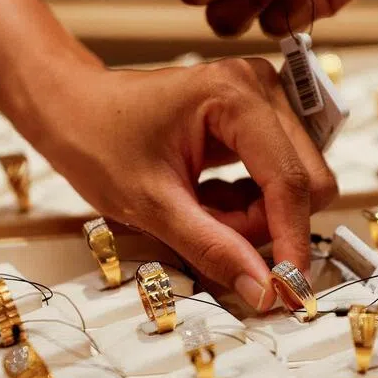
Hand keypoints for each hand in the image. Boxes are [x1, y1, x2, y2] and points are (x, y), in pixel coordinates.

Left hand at [29, 59, 337, 308]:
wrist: (72, 108)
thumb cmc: (97, 139)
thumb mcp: (151, 205)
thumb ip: (212, 248)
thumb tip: (264, 290)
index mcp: (235, 95)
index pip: (290, 180)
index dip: (292, 241)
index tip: (289, 289)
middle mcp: (260, 87)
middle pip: (305, 181)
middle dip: (264, 224)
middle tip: (210, 231)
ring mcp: (263, 99)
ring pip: (295, 184)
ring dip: (255, 216)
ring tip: (200, 211)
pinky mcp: (259, 116)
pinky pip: (278, 177)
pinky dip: (249, 203)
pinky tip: (207, 197)